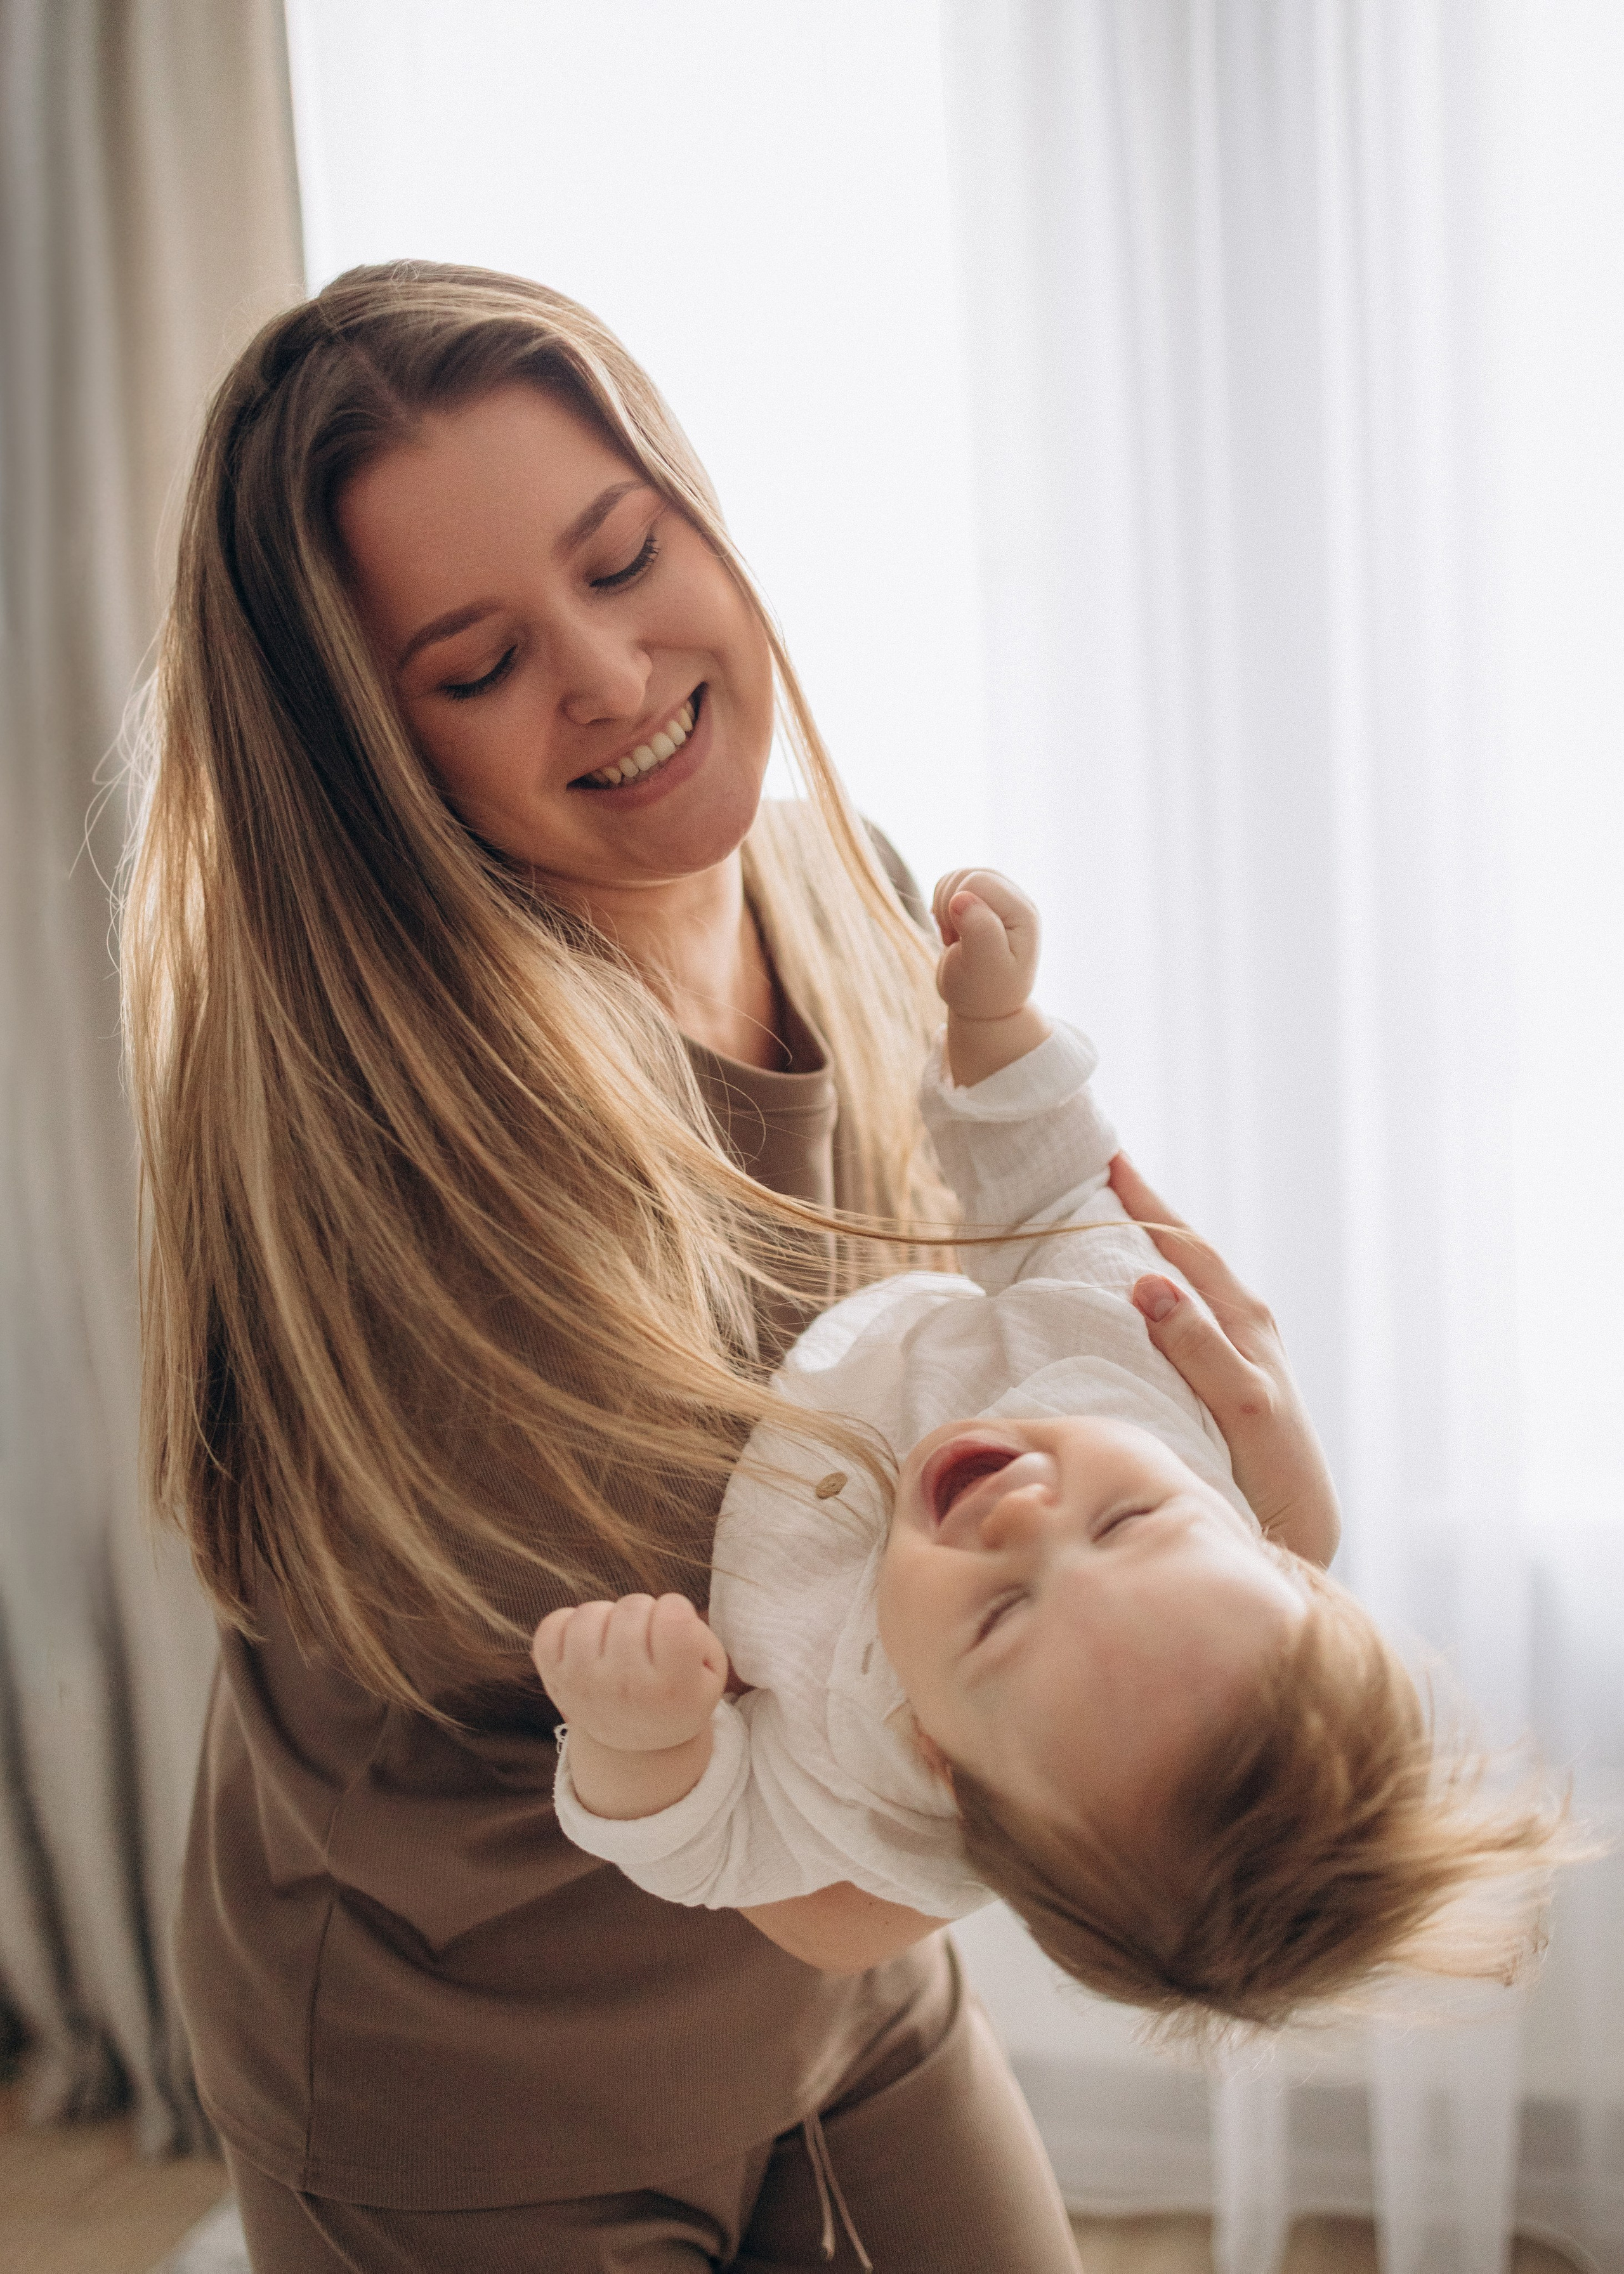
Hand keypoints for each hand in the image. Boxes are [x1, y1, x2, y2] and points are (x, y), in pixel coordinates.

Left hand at [532, 1592, 728, 1752]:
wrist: (634, 1747)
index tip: (675, 1631)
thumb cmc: (677, 1696)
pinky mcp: (553, 1677)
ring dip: (608, 1616)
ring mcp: (582, 1682)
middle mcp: (624, 1687)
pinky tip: (589, 1643)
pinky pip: (553, 1624)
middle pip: (633, 1606)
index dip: (677, 1609)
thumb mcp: (711, 1675)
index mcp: (671, 1687)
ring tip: (618, 1640)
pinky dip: (569, 1623)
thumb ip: (699, 1634)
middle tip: (647, 1640)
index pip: (673, 1613)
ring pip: (592, 1611)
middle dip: (645, 1612)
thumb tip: (663, 1610)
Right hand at [931, 868, 1040, 1021]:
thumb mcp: (984, 968)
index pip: (978, 882)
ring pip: (958, 876)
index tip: (958, 942)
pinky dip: (942, 904)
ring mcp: (1000, 898)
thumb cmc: (984, 992)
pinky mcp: (983, 900)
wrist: (984, 1008)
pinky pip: (952, 883)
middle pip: (968, 874)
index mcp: (1023, 913)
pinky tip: (951, 930)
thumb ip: (979, 932)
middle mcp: (1016, 900)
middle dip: (949, 905)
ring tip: (954, 936)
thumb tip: (961, 898)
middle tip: (954, 940)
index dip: (956, 906)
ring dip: (944, 905)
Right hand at [1109, 1153, 1341, 1567]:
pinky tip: (1126, 1295)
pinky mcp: (1219, 1377)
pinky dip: (1149, 1291)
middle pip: (1185, 1253)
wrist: (1301, 1527)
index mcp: (1246, 1320)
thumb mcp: (1242, 1402)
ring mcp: (1232, 1349)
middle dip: (1145, 1213)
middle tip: (1100, 1174)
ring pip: (1182, 1282)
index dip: (1149, 1204)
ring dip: (1147, 1249)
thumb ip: (1198, 1345)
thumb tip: (1148, 1281)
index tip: (1110, 1160)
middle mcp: (1241, 1325)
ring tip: (1106, 1222)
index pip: (1187, 1247)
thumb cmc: (1278, 1470)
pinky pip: (1177, 1315)